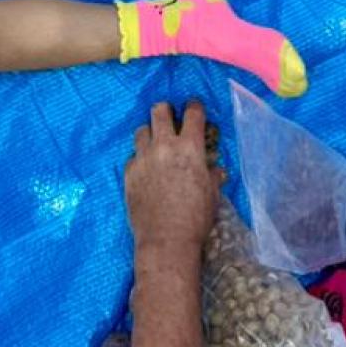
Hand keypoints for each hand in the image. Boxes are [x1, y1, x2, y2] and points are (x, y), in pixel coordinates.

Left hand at [124, 100, 220, 255]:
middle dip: (165, 110)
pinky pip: (133, 156)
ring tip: (155, 144)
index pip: (192, 113)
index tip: (194, 108)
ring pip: (142, 130)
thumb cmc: (196, 218)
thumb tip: (216, 170)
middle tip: (169, 118)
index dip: (194, 107)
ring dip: (150, 133)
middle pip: (159, 110)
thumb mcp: (212, 194)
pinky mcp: (129, 172)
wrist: (166, 239)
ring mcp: (143, 157)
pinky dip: (140, 158)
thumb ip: (213, 175)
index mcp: (189, 147)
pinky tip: (145, 170)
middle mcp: (164, 146)